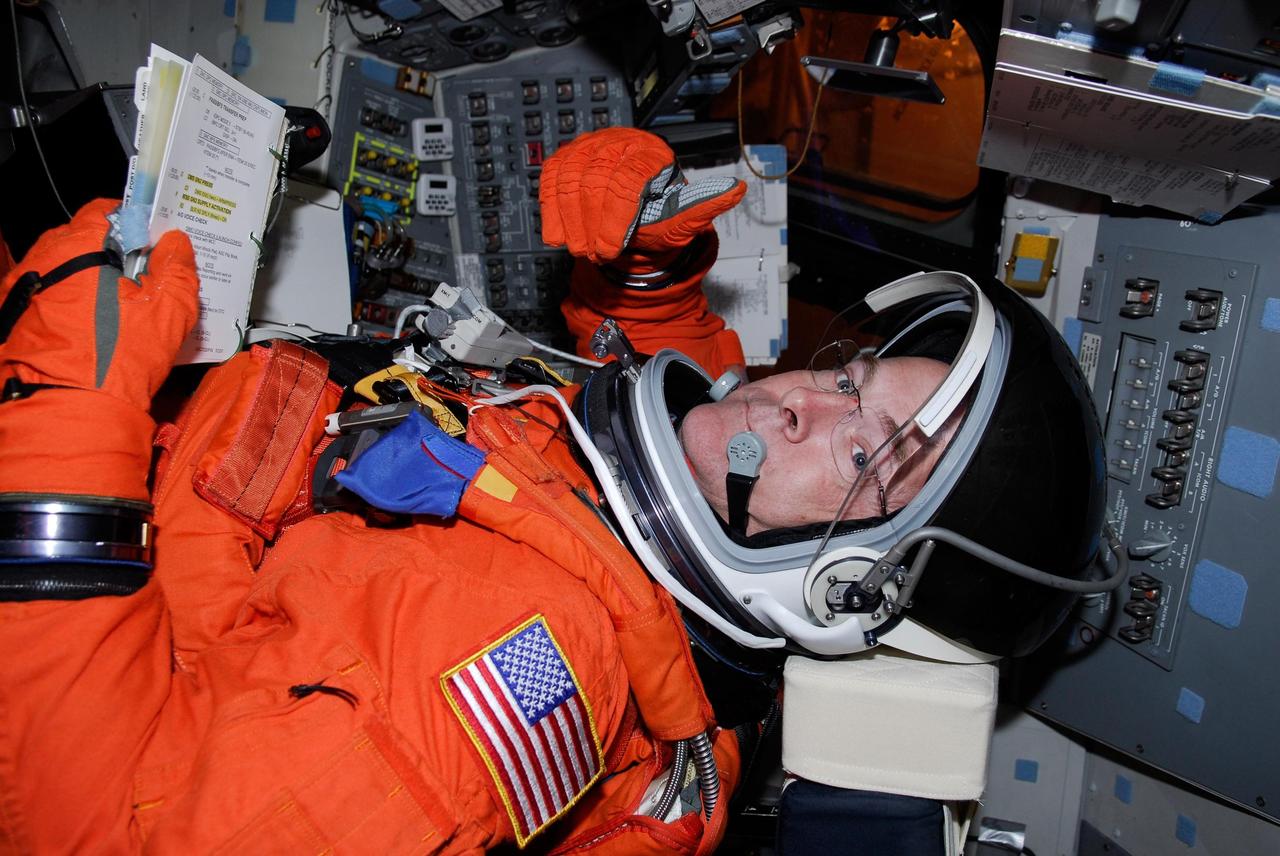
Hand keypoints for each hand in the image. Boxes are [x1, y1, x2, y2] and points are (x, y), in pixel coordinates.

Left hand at [0, 199, 199, 411]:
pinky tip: (96, 329)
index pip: (103, 211)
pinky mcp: (15, 320)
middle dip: (113, 254)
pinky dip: (72, 304)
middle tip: (143, 278)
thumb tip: (176, 243)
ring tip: (122, 310)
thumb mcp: (168, 311)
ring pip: (64, 272)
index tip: (152, 240)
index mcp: (74, 248)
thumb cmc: (117, 360)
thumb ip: (177, 269)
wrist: (71, 413)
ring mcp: (22, 292)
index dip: (133, 222)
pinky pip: (49, 298)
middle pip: (81, 241)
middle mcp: (40, 262)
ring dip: (91, 281)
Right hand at [540, 128, 745, 264]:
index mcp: (651, 152)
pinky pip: (551, 178)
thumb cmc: (658, 215)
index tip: (610, 249)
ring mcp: (590, 146)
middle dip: (592, 223)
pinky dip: (551, 209)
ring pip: (569, 177)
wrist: (635, 214)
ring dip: (570, 219)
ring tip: (580, 249)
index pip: (628, 179)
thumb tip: (737, 190)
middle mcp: (619, 142)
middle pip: (595, 178)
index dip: (615, 218)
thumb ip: (705, 206)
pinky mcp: (567, 157)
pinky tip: (559, 235)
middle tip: (596, 253)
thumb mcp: (682, 218)